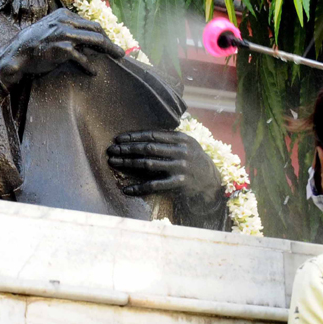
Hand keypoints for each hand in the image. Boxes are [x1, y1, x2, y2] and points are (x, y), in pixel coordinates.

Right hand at [0, 8, 124, 89]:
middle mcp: (66, 21)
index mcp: (65, 15)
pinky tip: (93, 72)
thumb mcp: (52, 30)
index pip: (91, 24)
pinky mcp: (62, 48)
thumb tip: (90, 43)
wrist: (17, 53)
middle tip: (120, 53)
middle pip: (97, 30)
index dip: (104, 35)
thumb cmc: (35, 44)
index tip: (111, 44)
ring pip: (95, 40)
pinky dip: (89, 66)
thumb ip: (69, 31)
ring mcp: (64, 34)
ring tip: (118, 57)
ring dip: (109, 50)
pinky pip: (82, 58)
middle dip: (111, 42)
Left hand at [107, 130, 225, 219]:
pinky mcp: (179, 183)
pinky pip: (155, 185)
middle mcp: (181, 151)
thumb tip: (143, 134)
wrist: (211, 180)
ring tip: (113, 162)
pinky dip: (139, 188)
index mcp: (181, 139)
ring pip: (149, 164)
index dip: (134, 136)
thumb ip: (169, 138)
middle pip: (148, 148)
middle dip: (127, 148)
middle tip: (111, 150)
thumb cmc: (193, 160)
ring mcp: (180, 167)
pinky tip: (127, 189)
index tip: (118, 138)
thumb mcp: (187, 144)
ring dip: (128, 163)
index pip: (152, 135)